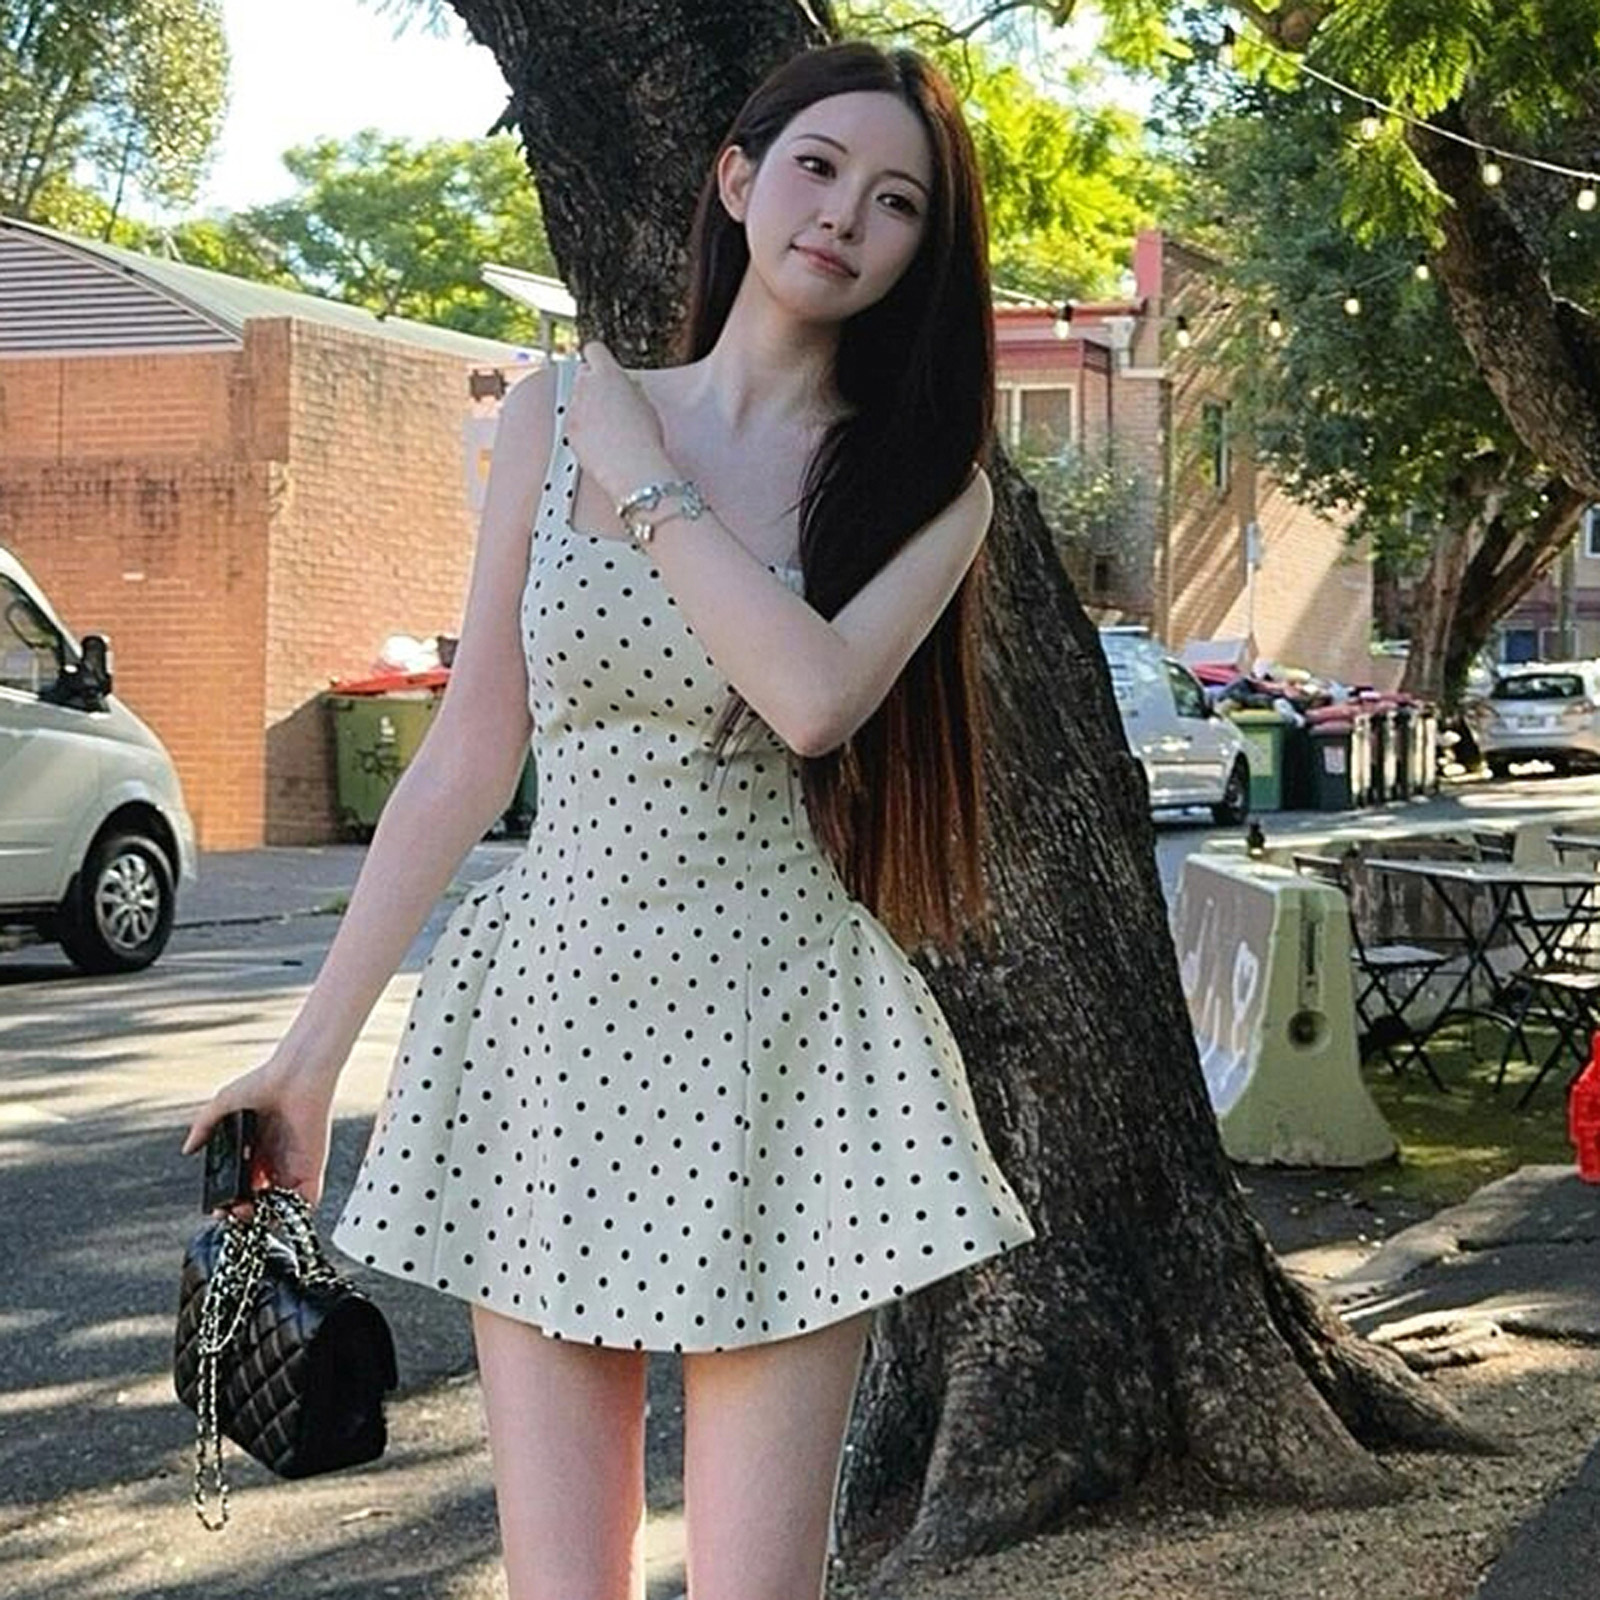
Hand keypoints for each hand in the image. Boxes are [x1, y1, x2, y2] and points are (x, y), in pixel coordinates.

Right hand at [179, 1053, 337, 1223]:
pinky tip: (278, 1214)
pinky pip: (308, 1199)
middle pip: (259, 1200)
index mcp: (255, 1149)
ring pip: (279, 1205)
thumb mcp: (224, 1104)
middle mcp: (274, 1160)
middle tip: (232, 1212)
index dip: (229, 1199)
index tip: (219, 1206)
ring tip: (248, 1213)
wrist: (296, 1073)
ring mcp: (293, 1165)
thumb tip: (189, 1148)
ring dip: (264, 1216)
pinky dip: (296, 1212)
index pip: (241, 1186)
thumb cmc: (265, 1081)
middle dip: (243, 1212)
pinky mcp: (312, 1166)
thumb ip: (204, 1126)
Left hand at [566, 339, 672, 502]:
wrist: (632, 466)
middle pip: (582, 374)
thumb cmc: (644, 437)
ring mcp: (575, 409)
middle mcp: (587, 387)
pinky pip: (573, 424)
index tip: (602, 366)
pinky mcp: (569, 430)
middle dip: (591, 384)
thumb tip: (625, 385)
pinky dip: (583, 430)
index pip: (594, 350)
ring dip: (587, 409)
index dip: (598, 358)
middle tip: (606, 401)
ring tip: (607, 428)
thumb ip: (629, 387)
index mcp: (608, 374)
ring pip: (576, 400)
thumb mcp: (645, 403)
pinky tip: (600, 441)